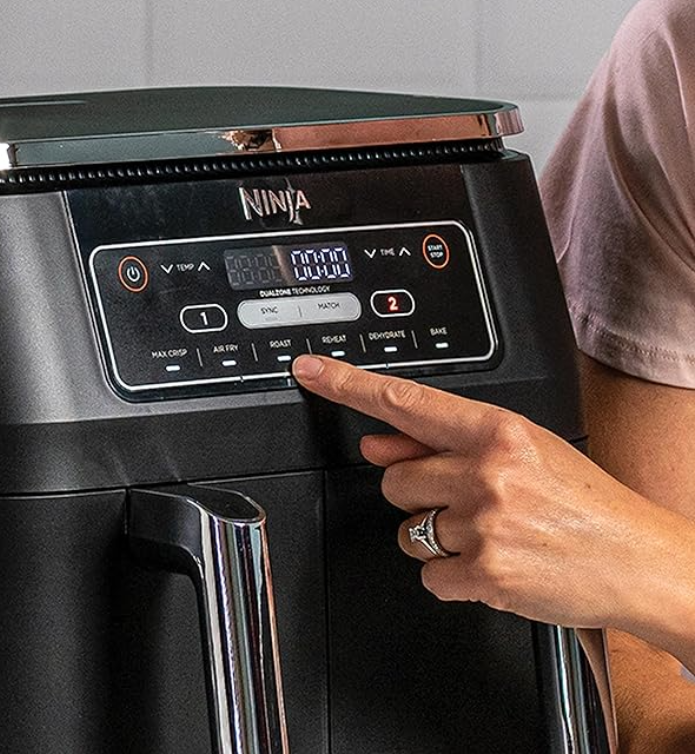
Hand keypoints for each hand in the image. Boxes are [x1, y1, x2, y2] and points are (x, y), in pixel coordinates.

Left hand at [292, 354, 687, 632]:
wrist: (637, 557)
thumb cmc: (584, 500)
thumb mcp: (521, 452)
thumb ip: (441, 446)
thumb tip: (377, 443)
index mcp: (498, 431)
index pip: (406, 401)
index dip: (348, 385)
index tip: (312, 372)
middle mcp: (487, 473)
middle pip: (394, 481)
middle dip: (414, 494)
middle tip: (462, 501)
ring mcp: (484, 526)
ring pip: (408, 532)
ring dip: (435, 537)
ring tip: (489, 533)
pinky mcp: (486, 576)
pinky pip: (429, 576)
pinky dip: (451, 576)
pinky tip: (490, 564)